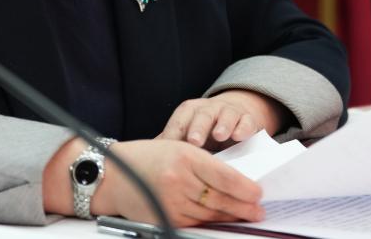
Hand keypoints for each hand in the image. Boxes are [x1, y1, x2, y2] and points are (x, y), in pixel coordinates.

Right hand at [92, 138, 264, 226]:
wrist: (112, 173)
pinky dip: (209, 222)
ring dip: (229, 216)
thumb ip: (203, 163)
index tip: (258, 192)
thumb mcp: (177, 147)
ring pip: (208, 212)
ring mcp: (170, 200)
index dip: (244, 187)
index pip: (223, 175)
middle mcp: (178, 179)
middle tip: (258, 210)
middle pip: (219, 198)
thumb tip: (235, 180)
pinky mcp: (164, 217)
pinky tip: (220, 220)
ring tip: (245, 216)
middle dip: (243, 206)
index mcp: (185, 155)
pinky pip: (193, 222)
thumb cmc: (147, 157)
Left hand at [158, 90, 286, 150]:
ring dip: (222, 125)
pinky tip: (240, 136)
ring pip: (225, 115)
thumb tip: (142, 162)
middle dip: (197, 128)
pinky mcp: (247, 118)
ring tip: (219, 136)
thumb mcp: (186, 133)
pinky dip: (243, 128)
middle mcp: (208, 109)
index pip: (179, 121)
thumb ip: (170, 144)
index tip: (169, 148)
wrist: (234, 112)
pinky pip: (246, 121)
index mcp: (189, 112)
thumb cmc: (204, 128)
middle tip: (194, 141)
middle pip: (201, 116)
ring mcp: (229, 112)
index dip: (174, 134)